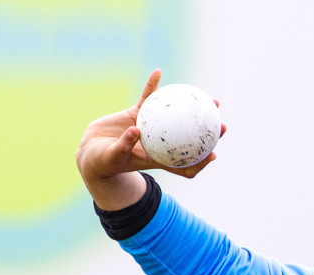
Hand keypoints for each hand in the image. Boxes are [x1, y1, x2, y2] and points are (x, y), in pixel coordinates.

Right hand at [75, 70, 226, 207]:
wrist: (92, 152)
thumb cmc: (104, 161)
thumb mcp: (114, 156)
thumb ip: (125, 146)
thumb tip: (136, 132)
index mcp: (158, 158)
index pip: (185, 163)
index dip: (200, 160)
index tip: (214, 153)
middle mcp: (160, 142)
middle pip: (189, 138)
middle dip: (207, 133)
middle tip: (221, 122)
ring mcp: (151, 127)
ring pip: (176, 116)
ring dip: (191, 107)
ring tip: (206, 97)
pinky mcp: (137, 114)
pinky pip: (148, 98)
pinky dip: (152, 86)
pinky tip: (157, 72)